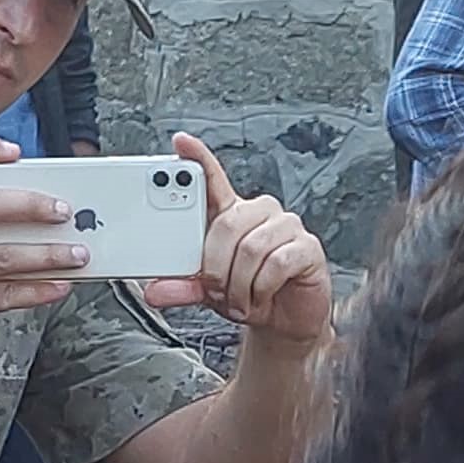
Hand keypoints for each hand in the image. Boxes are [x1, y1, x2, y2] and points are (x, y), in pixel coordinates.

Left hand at [143, 133, 332, 343]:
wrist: (284, 320)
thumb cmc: (249, 295)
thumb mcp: (208, 292)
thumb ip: (183, 286)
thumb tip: (156, 291)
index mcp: (232, 215)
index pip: (214, 179)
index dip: (198, 157)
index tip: (181, 142)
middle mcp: (259, 213)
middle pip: (229, 223)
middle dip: (216, 265)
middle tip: (215, 290)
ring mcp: (286, 227)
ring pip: (252, 247)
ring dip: (239, 283)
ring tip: (238, 300)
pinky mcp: (307, 247)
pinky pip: (278, 262)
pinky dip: (262, 287)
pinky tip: (261, 295)